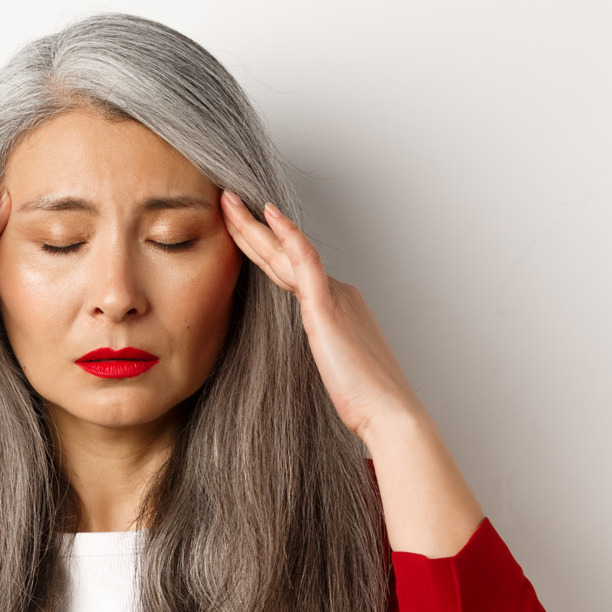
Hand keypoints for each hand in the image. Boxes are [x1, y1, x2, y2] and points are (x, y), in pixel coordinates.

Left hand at [220, 190, 422, 442]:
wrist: (386, 411)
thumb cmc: (361, 398)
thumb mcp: (330, 366)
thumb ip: (315, 347)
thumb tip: (303, 352)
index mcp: (333, 305)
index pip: (287, 270)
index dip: (260, 247)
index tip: (235, 230)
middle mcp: (334, 292)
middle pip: (281, 254)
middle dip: (250, 227)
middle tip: (225, 200)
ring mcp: (332, 296)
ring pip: (285, 252)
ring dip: (254, 225)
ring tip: (229, 201)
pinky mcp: (327, 306)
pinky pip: (306, 261)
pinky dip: (288, 235)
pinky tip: (269, 214)